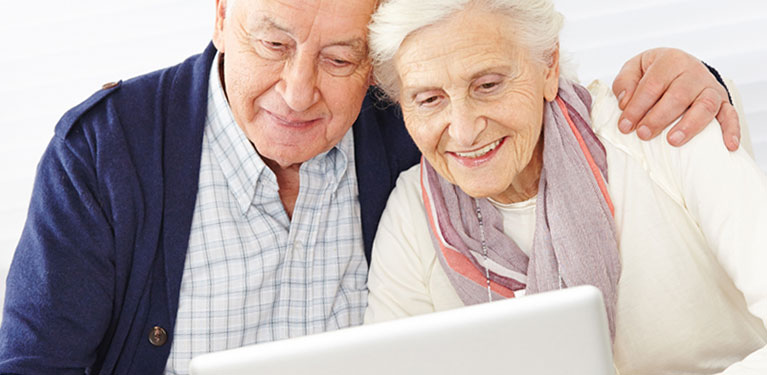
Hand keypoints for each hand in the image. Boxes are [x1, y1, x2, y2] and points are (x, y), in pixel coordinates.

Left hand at [612, 48, 740, 150]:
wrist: (681, 67)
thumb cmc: (654, 72)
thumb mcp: (635, 68)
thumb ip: (625, 82)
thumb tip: (625, 102)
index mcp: (670, 61)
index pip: (652, 85)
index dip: (636, 107)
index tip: (625, 126)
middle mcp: (693, 72)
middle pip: (678, 96)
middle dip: (658, 118)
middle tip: (643, 134)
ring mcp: (710, 87)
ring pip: (705, 106)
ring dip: (689, 125)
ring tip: (673, 141)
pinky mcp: (723, 101)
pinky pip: (730, 115)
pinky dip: (731, 130)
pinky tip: (728, 146)